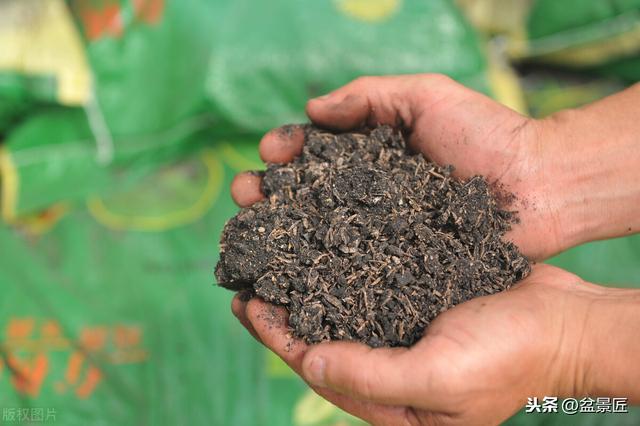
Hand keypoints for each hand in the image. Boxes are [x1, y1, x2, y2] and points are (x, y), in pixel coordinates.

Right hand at [231, 74, 567, 260]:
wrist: (541, 186)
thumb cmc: (487, 135)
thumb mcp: (425, 96)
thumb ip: (369, 96)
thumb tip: (312, 109)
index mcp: (369, 156)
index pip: (313, 153)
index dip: (286, 151)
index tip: (271, 152)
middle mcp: (368, 198)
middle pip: (305, 196)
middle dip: (268, 192)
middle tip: (245, 193)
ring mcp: (381, 235)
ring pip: (318, 235)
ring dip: (280, 233)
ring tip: (250, 231)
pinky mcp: (398, 270)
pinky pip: (351, 271)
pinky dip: (316, 273)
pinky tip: (289, 276)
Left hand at [232, 264, 610, 424]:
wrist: (567, 324)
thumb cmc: (512, 359)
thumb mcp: (439, 380)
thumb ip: (371, 377)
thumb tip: (309, 362)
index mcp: (387, 397)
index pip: (316, 363)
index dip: (277, 333)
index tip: (246, 300)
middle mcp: (387, 359)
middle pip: (320, 328)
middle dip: (282, 297)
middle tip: (247, 262)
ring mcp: (402, 324)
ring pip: (339, 295)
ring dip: (306, 268)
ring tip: (276, 239)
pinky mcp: (418, 291)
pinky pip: (370, 274)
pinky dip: (344, 255)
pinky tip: (327, 230)